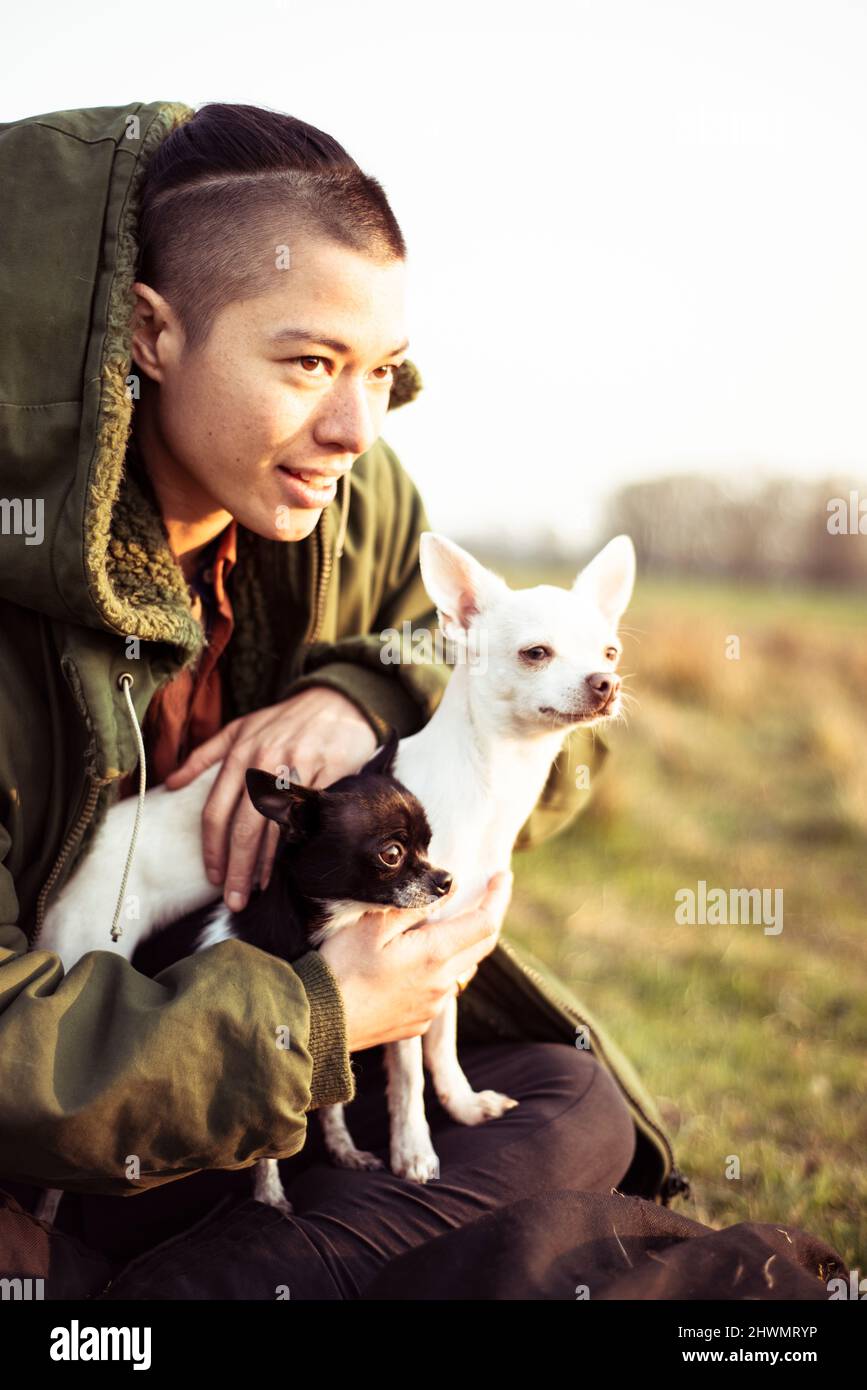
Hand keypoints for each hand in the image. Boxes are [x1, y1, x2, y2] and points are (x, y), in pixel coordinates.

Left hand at [163, 687, 376, 911]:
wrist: (338, 700)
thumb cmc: (285, 720)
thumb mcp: (240, 728)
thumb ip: (204, 755)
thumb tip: (170, 783)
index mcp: (240, 753)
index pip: (216, 810)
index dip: (212, 848)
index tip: (213, 876)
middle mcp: (265, 761)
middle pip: (244, 827)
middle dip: (237, 868)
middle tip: (234, 899)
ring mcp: (298, 767)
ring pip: (276, 827)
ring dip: (265, 864)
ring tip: (257, 890)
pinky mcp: (328, 771)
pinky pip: (308, 816)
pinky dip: (297, 843)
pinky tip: (289, 863)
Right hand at [319, 870, 513, 1050]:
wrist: (318, 1022)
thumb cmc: (341, 966)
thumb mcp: (375, 923)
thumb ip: (416, 904)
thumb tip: (449, 888)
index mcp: (435, 954)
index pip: (486, 922)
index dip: (497, 896)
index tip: (501, 876)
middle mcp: (442, 984)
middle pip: (481, 946)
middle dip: (487, 917)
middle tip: (484, 894)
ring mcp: (432, 1007)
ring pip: (461, 969)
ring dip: (463, 944)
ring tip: (447, 924)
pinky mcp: (417, 1023)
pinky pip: (440, 991)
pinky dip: (440, 969)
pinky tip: (417, 960)